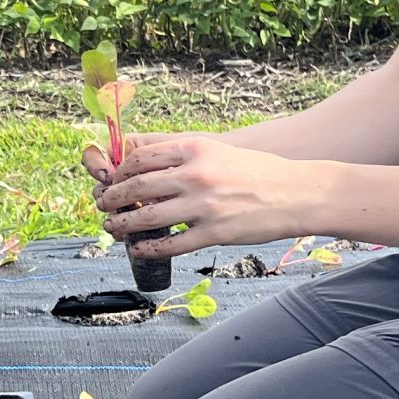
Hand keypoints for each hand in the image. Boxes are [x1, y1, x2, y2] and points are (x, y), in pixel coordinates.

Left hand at [85, 131, 308, 259]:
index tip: (113, 180)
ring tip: (112, 228)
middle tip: (102, 205)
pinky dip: (148, 248)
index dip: (119, 172)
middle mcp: (196, 175)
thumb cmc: (255, 170)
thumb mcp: (216, 150)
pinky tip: (139, 249)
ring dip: (122, 225)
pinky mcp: (214, 233)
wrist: (296, 193)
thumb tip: (141, 163)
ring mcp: (204, 206)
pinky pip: (170, 245)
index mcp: (194, 149)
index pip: (140, 158)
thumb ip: (181, 155)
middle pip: (136, 187)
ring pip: (146, 218)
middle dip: (112, 198)